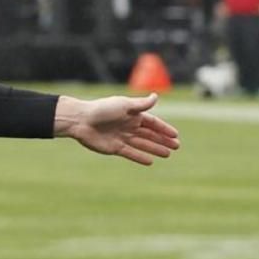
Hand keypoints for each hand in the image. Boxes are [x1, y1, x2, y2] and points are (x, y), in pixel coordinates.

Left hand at [54, 92, 181, 166]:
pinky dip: (140, 157)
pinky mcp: (114, 148)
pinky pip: (130, 153)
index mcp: (132, 114)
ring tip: (168, 154)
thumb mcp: (124, 105)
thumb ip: (141, 104)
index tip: (176, 135)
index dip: (164, 128)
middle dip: (163, 140)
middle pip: (149, 134)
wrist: (81, 121)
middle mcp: (128, 126)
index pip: (152, 122)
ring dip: (155, 149)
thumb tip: (156, 96)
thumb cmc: (103, 109)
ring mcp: (122, 137)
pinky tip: (150, 161)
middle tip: (177, 147)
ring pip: (142, 144)